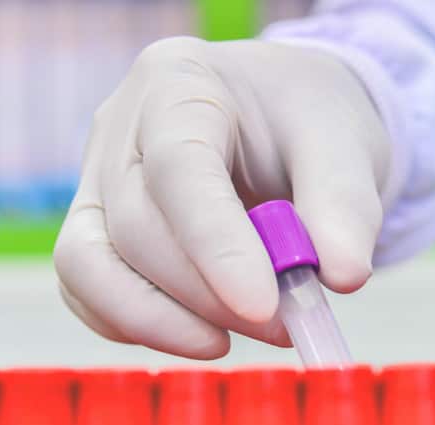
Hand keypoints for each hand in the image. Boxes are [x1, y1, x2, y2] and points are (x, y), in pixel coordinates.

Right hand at [54, 37, 390, 358]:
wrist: (282, 121)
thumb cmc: (305, 123)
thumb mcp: (345, 145)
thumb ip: (345, 206)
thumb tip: (343, 277)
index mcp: (178, 81)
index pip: (178, 168)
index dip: (216, 245)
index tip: (263, 307)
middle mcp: (119, 128)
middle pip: (136, 228)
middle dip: (208, 296)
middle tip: (283, 325)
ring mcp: (94, 183)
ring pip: (91, 268)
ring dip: (166, 323)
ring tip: (242, 334)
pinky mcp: (91, 233)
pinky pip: (89, 294)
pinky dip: (142, 328)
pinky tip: (204, 334)